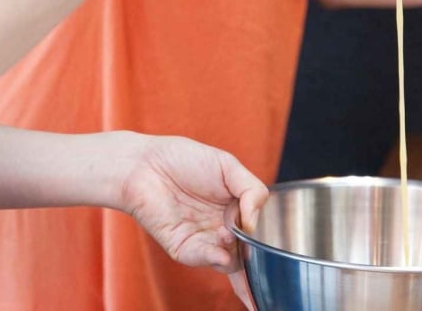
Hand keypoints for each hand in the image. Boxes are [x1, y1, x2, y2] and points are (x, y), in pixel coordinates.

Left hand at [118, 134, 268, 309]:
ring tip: (233, 241)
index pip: (258, 233)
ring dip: (237, 258)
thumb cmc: (183, 159)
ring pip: (230, 262)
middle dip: (256, 259)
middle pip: (247, 253)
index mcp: (235, 210)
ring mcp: (203, 240)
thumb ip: (252, 190)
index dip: (267, 243)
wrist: (145, 164)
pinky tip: (223, 254)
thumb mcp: (228, 166)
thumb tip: (255, 222)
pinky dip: (216, 259)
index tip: (277, 247)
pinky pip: (204, 259)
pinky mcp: (184, 248)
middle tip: (259, 250)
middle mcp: (221, 229)